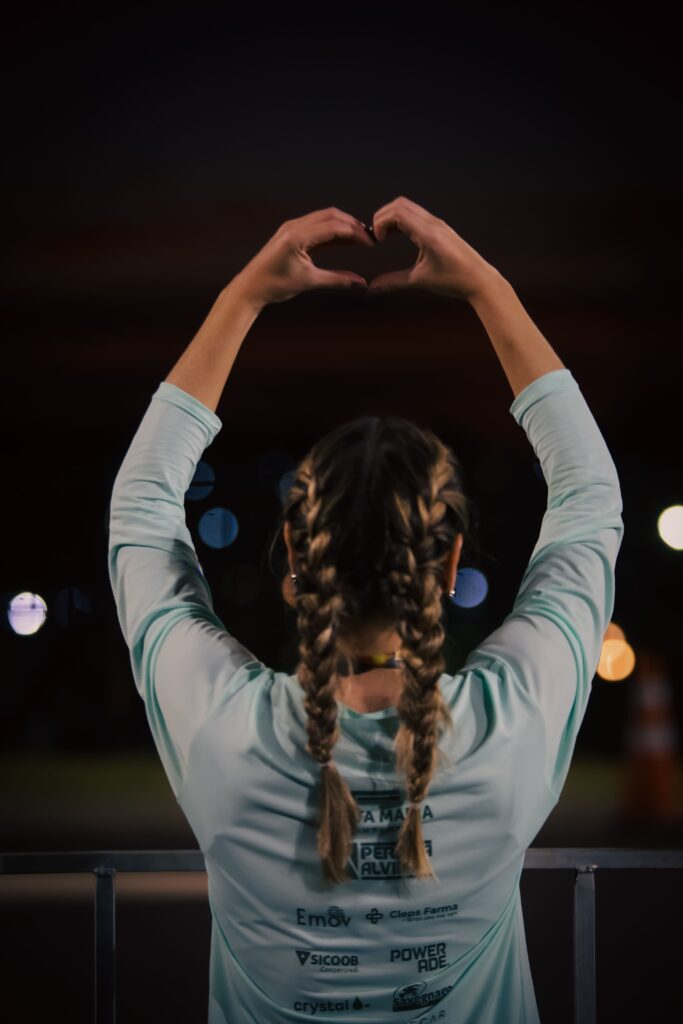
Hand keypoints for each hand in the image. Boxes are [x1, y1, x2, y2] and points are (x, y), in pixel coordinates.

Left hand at [232, 207, 373, 310]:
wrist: (251, 287)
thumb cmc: (275, 285)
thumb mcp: (309, 282)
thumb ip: (337, 279)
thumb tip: (360, 283)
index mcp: (298, 236)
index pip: (335, 227)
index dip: (356, 233)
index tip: (371, 242)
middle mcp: (294, 226)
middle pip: (331, 216)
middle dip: (352, 225)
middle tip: (369, 237)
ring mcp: (291, 227)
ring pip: (324, 217)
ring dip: (343, 225)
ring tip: (360, 238)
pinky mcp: (291, 232)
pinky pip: (316, 224)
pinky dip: (332, 230)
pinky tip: (343, 240)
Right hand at [367, 196, 498, 300]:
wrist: (480, 280)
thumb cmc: (454, 280)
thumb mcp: (420, 281)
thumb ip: (393, 282)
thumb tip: (371, 289)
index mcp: (428, 233)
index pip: (397, 212)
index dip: (380, 222)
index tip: (377, 241)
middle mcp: (433, 223)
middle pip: (400, 204)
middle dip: (382, 217)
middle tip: (376, 237)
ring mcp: (438, 223)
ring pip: (408, 207)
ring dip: (392, 217)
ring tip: (384, 237)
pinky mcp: (440, 228)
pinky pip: (417, 215)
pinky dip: (402, 220)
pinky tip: (398, 236)